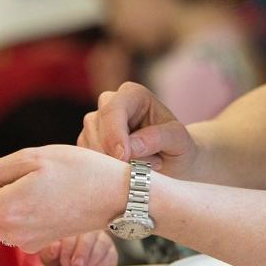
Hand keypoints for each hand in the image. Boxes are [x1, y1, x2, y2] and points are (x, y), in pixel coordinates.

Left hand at [0, 144, 127, 251]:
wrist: (115, 195)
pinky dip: (17, 205)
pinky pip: (14, 220)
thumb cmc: (79, 172)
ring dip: (3, 196)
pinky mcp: (38, 241)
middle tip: (10, 169)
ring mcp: (26, 239)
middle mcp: (12, 230)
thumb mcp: (33, 157)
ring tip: (37, 178)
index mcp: (7, 207)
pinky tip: (43, 192)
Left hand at [38, 230, 117, 265]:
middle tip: (76, 265)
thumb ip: (50, 250)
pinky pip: (110, 255)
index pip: (74, 227)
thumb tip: (55, 248)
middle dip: (83, 251)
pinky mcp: (111, 252)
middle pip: (91, 234)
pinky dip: (99, 264)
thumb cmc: (58, 258)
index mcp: (73, 224)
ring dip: (91, 259)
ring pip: (102, 243)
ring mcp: (102, 239)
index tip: (64, 261)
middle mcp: (90, 229)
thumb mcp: (50, 255)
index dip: (69, 245)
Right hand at [79, 81, 197, 176]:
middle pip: (95, 123)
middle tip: (141, 167)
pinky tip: (125, 171)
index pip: (114, 108)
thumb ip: (158, 138)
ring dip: (110, 162)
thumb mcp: (179, 141)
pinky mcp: (88, 143)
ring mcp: (96, 123)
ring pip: (88, 142)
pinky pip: (85, 158)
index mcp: (133, 94)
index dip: (114, 134)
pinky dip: (103, 169)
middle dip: (111, 150)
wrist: (173, 164)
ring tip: (141, 167)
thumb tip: (130, 147)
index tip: (124, 157)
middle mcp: (110, 103)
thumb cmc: (178, 148)